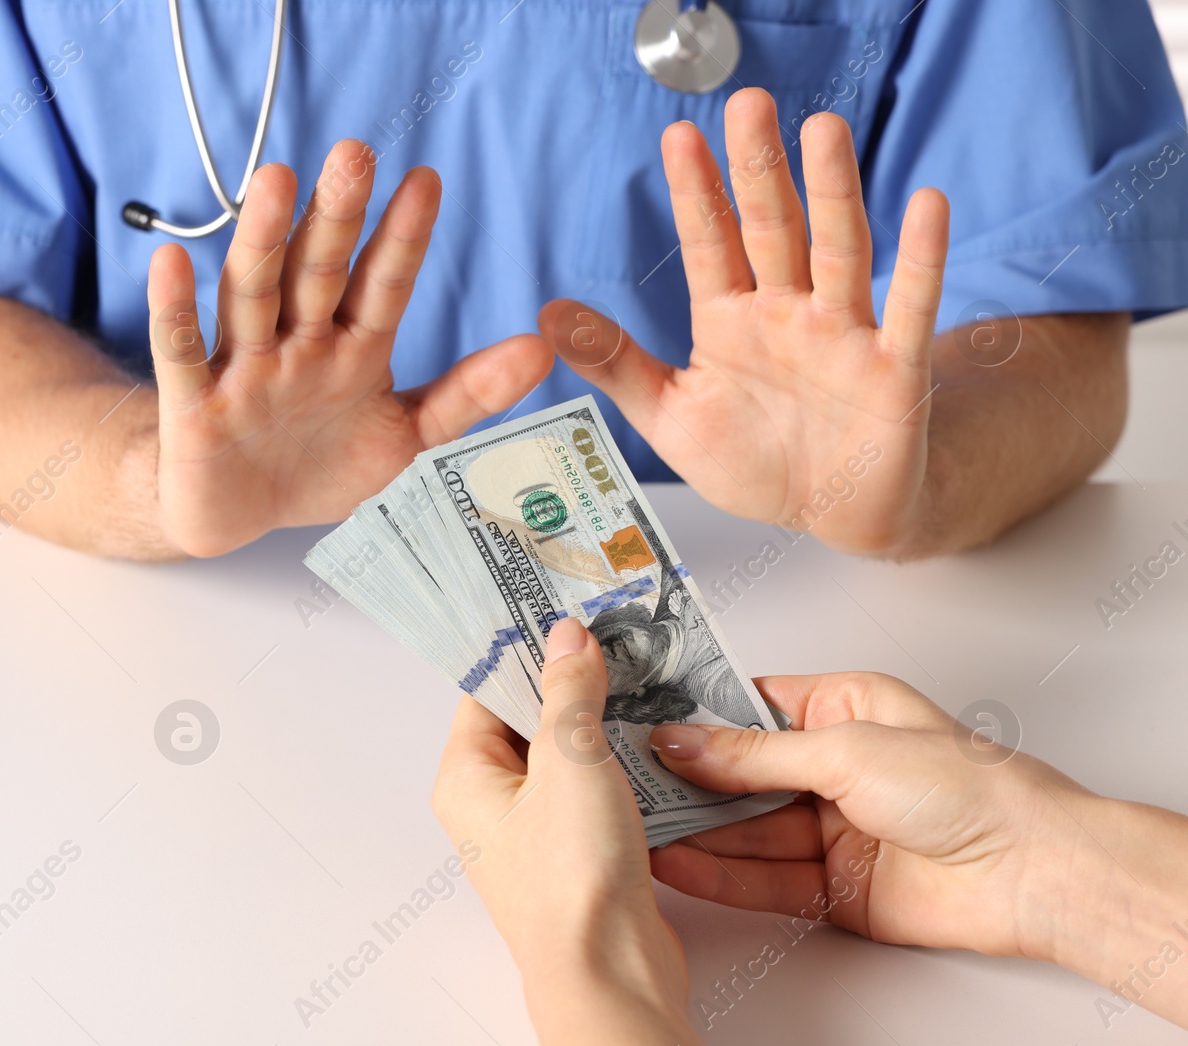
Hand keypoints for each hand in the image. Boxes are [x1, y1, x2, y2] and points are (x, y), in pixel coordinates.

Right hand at [148, 140, 551, 556]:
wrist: (239, 516)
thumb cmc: (322, 465)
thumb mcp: (407, 437)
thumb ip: (468, 394)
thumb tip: (542, 348)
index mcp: (353, 348)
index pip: (383, 284)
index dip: (403, 238)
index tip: (426, 181)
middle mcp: (298, 344)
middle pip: (317, 272)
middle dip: (336, 217)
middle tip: (355, 154)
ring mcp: (244, 369)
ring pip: (253, 296)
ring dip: (263, 241)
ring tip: (274, 181)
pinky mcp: (194, 407)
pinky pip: (181, 353)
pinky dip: (175, 311)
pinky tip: (172, 261)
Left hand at [433, 619, 714, 1045]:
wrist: (610, 970)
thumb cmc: (572, 879)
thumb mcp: (570, 760)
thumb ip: (567, 692)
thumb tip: (565, 639)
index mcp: (465, 777)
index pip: (485, 690)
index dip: (521, 648)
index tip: (558, 610)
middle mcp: (490, 804)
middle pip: (524, 719)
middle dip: (566, 681)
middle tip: (609, 635)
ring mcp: (532, 832)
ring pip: (563, 755)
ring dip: (598, 722)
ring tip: (638, 676)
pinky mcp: (575, 853)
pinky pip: (590, 790)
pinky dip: (616, 764)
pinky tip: (652, 741)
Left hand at [540, 89, 949, 556]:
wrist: (829, 514)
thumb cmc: (752, 459)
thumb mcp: (671, 414)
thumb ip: (615, 364)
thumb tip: (546, 315)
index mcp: (730, 320)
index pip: (711, 243)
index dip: (697, 193)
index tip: (678, 136)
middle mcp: (787, 313)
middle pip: (773, 228)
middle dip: (759, 170)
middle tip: (746, 103)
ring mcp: (843, 334)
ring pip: (838, 251)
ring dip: (833, 192)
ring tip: (824, 129)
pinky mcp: (893, 370)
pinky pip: (910, 308)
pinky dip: (922, 259)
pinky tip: (928, 203)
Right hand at [647, 673, 1102, 963]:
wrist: (1030, 871)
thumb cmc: (970, 787)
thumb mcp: (845, 749)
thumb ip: (754, 754)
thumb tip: (684, 743)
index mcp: (842, 706)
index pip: (746, 706)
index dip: (693, 714)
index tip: (638, 718)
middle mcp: (833, 765)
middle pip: (738, 772)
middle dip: (684, 779)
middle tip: (622, 779)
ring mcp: (830, 827)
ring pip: (743, 829)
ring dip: (694, 830)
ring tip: (635, 827)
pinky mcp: (832, 886)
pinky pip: (762, 878)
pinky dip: (719, 875)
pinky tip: (678, 866)